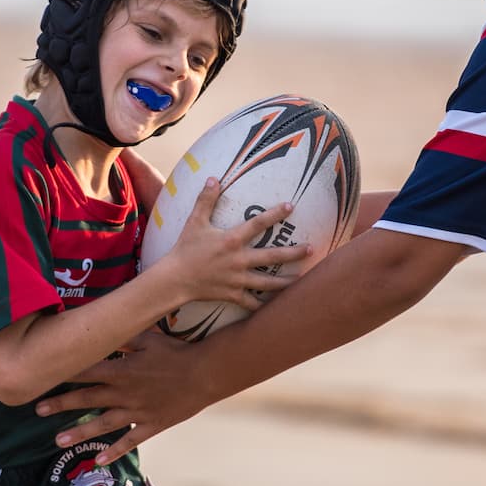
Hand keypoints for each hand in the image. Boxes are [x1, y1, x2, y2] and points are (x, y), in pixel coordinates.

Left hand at [35, 330, 211, 462]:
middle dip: (61, 404)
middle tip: (38, 410)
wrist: (206, 374)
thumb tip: (103, 327)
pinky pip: (130, 441)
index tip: (42, 375)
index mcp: (121, 369)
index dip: (63, 373)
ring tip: (57, 441)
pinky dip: (114, 452)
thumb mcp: (149, 337)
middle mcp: (124, 393)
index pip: (85, 371)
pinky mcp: (152, 425)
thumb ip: (124, 336)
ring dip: (79, 432)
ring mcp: (137, 412)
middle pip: (86, 399)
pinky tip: (99, 461)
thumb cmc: (177, 352)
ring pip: (102, 424)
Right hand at [159, 178, 311, 309]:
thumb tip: (213, 178)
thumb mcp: (195, 221)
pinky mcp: (233, 295)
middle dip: (294, 253)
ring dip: (287, 282)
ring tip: (302, 279)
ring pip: (268, 283)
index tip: (291, 206)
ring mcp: (238, 280)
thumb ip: (206, 200)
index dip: (275, 214)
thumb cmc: (185, 248)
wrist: (174, 279)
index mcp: (232, 240)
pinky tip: (277, 307)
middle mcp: (239, 260)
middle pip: (272, 256)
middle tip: (311, 248)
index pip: (258, 224)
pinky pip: (252, 303)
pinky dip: (264, 307)